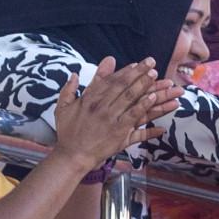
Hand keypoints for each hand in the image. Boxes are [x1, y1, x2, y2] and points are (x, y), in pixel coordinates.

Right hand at [54, 57, 181, 164]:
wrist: (72, 156)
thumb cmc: (67, 133)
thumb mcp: (62, 108)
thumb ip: (69, 90)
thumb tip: (74, 74)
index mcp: (89, 98)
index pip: (110, 80)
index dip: (125, 71)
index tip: (137, 64)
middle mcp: (101, 105)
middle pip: (123, 85)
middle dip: (138, 72)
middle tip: (151, 62)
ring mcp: (111, 118)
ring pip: (130, 97)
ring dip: (144, 85)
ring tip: (156, 75)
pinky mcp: (119, 131)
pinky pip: (134, 116)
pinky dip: (144, 106)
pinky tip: (153, 98)